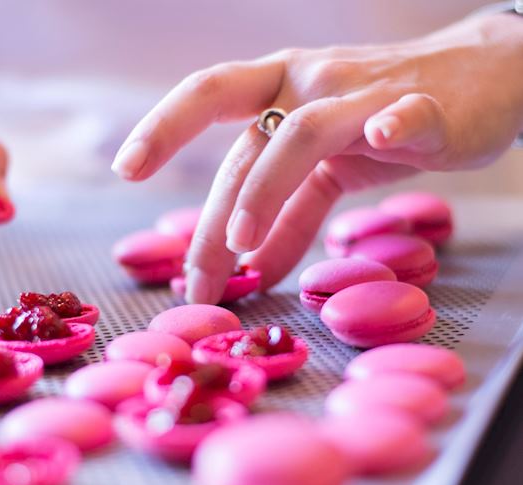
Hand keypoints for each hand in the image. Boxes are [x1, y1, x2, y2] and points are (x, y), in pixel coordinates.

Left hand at [111, 13, 522, 302]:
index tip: (127, 168)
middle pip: (247, 144)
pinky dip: (393, 125)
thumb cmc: (386, 122)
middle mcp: (309, 84)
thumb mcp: (327, 174)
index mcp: (280, 90)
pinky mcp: (425, 109)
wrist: (480, 80)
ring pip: (303, 133)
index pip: (209, 97)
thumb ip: (287, 218)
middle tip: (195, 282)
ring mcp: (365, 94)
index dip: (164, 126)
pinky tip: (381, 137)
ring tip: (244, 247)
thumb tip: (250, 270)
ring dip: (268, 188)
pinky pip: (406, 115)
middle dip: (214, 217)